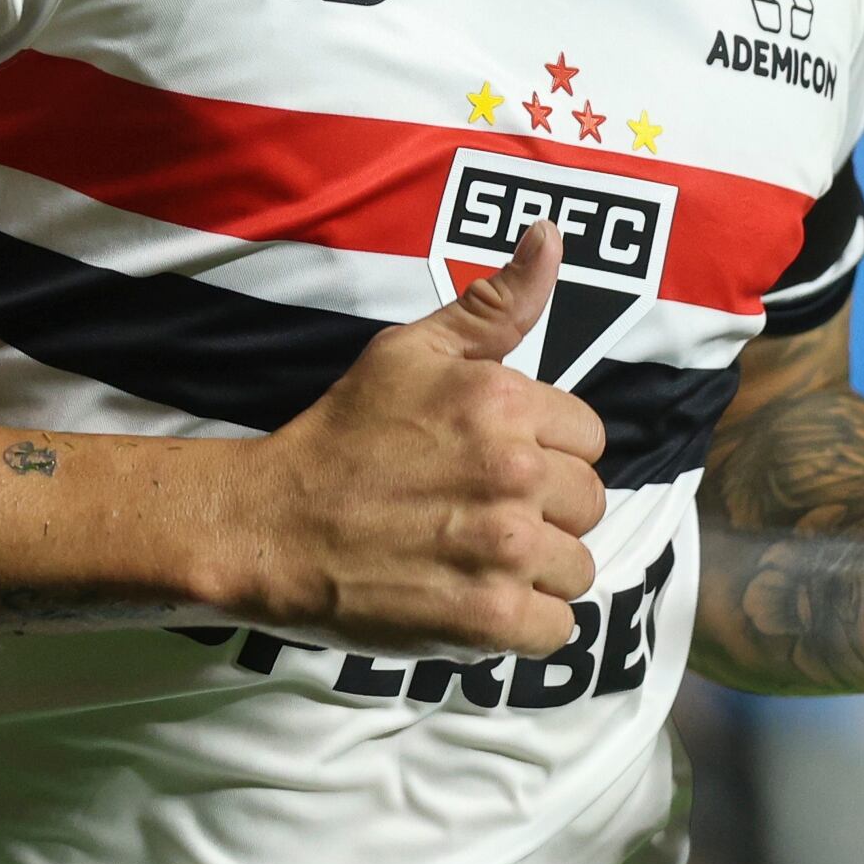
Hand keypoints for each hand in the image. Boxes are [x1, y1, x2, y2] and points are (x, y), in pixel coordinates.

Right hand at [224, 224, 609, 658]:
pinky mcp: (487, 618)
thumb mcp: (414, 350)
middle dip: (546, 510)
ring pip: (578, 569)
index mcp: (507, 402)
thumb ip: (497, 302)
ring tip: (478, 557)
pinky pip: (556, 630)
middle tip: (482, 512)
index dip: (547, 451)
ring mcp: (504, 549)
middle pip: (590, 504)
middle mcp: (515, 473)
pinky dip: (524, 625)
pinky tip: (479, 599)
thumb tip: (551, 234)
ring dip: (538, 571)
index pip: (589, 437)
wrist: (273, 525)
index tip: (496, 462)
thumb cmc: (344, 433)